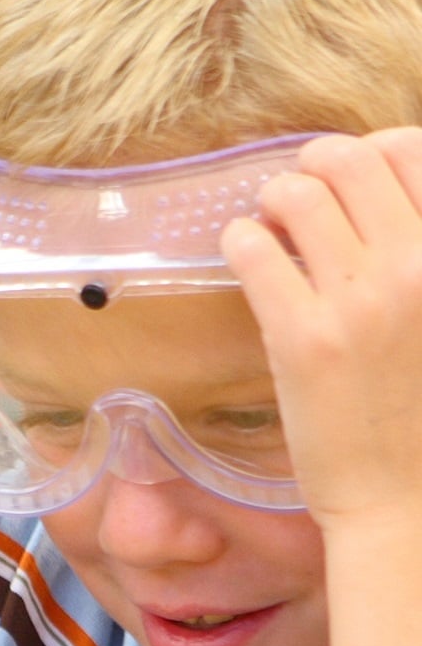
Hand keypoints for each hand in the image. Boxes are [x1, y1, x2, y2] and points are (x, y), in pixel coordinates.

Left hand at [225, 129, 421, 529]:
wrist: (406, 495)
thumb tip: (384, 183)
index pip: (413, 149)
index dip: (374, 152)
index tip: (353, 178)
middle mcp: (420, 264)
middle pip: (350, 161)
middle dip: (316, 167)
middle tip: (301, 195)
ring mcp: (359, 299)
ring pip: (297, 194)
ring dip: (275, 200)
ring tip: (275, 226)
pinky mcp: (301, 335)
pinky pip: (252, 248)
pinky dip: (241, 239)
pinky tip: (248, 255)